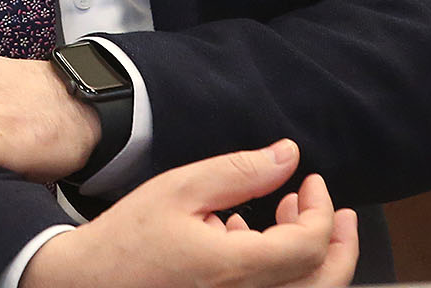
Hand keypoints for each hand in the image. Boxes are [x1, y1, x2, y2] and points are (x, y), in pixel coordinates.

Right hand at [22, 140, 357, 287]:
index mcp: (238, 269)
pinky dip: (284, 270)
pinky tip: (250, 237)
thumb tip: (287, 156)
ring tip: (289, 215)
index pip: (311, 245)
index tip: (309, 181)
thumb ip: (238, 173)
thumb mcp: (179, 190)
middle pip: (326, 280)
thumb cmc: (127, 238)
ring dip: (313, 256)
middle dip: (340, 242)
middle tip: (336, 210)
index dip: (321, 210)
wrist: (91, 281)